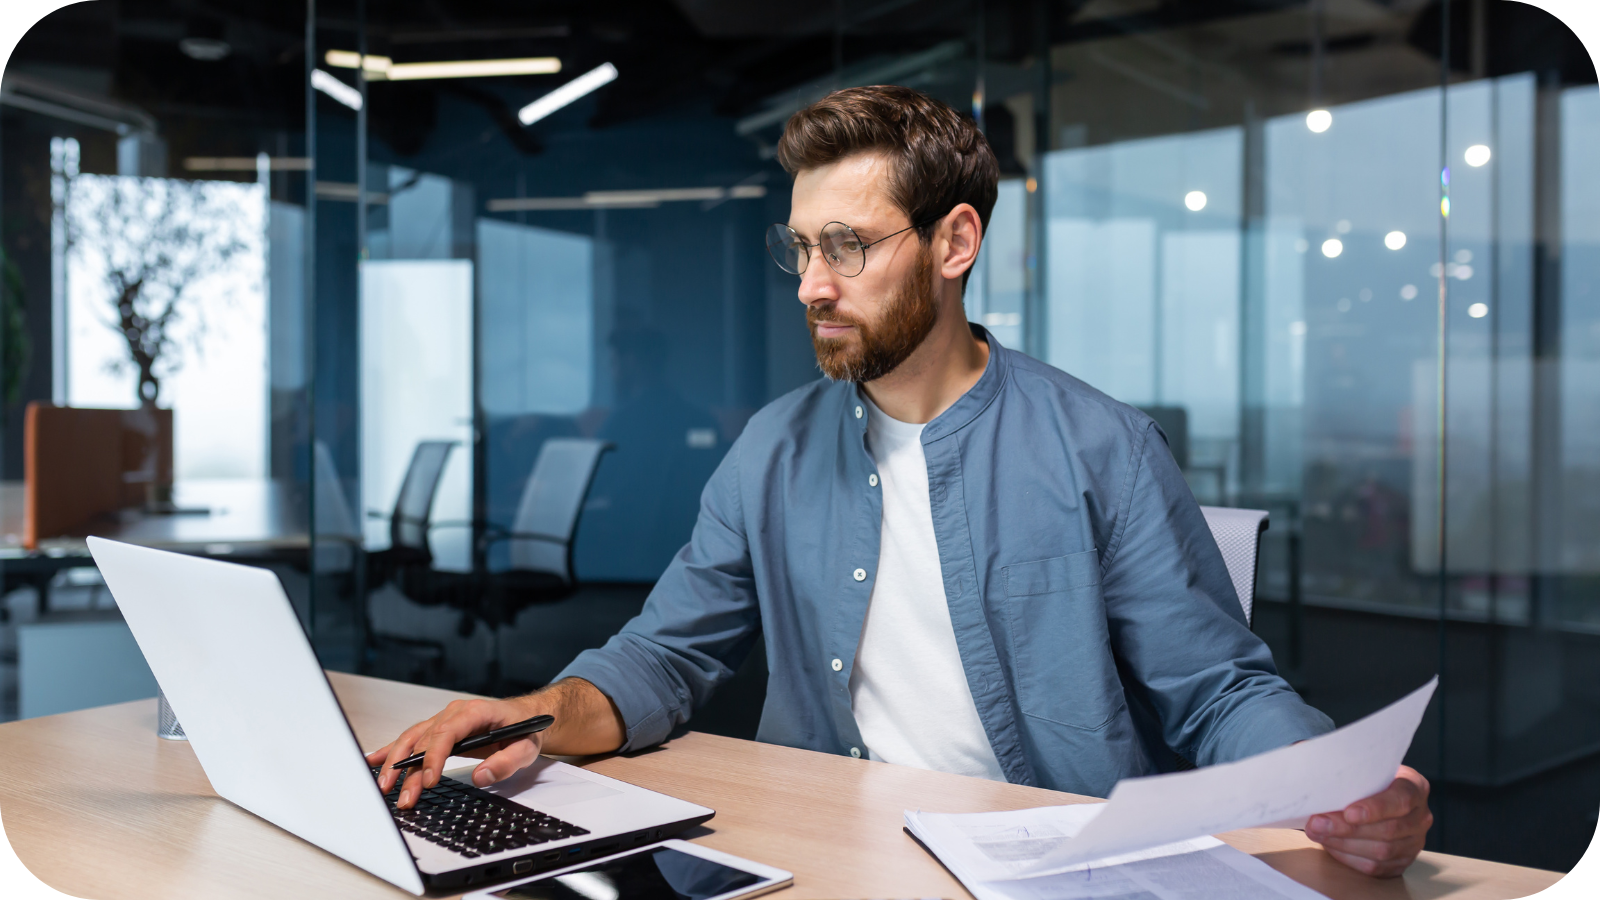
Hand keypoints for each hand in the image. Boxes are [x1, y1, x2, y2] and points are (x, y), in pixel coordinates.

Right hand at [365, 696, 546, 808]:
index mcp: (475, 712)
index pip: (446, 733)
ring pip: (412, 740)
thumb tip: (481, 777)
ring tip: (384, 787)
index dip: (433, 757)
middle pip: (424, 740)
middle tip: (404, 797)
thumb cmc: (526, 730)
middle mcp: (454, 713)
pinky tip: (374, 761)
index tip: (428, 781)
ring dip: (396, 763)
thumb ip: (506, 762)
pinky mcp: (438, 729)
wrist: (526, 716)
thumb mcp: (527, 748)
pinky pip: (411, 738)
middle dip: (410, 770)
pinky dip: (391, 750)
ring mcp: (444, 720)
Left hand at [1306, 765, 1432, 876]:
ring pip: (1382, 851)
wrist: (1374, 795)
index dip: (1376, 808)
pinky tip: (1329, 844)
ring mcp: (1414, 842)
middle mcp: (1421, 816)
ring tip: (1317, 833)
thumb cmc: (1365, 778)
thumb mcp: (1363, 767)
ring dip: (1343, 844)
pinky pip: (1376, 867)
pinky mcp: (1402, 861)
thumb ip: (1347, 770)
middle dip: (1347, 829)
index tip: (1349, 812)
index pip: (1401, 799)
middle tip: (1317, 823)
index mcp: (1415, 787)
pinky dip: (1348, 857)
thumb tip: (1314, 770)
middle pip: (1388, 829)